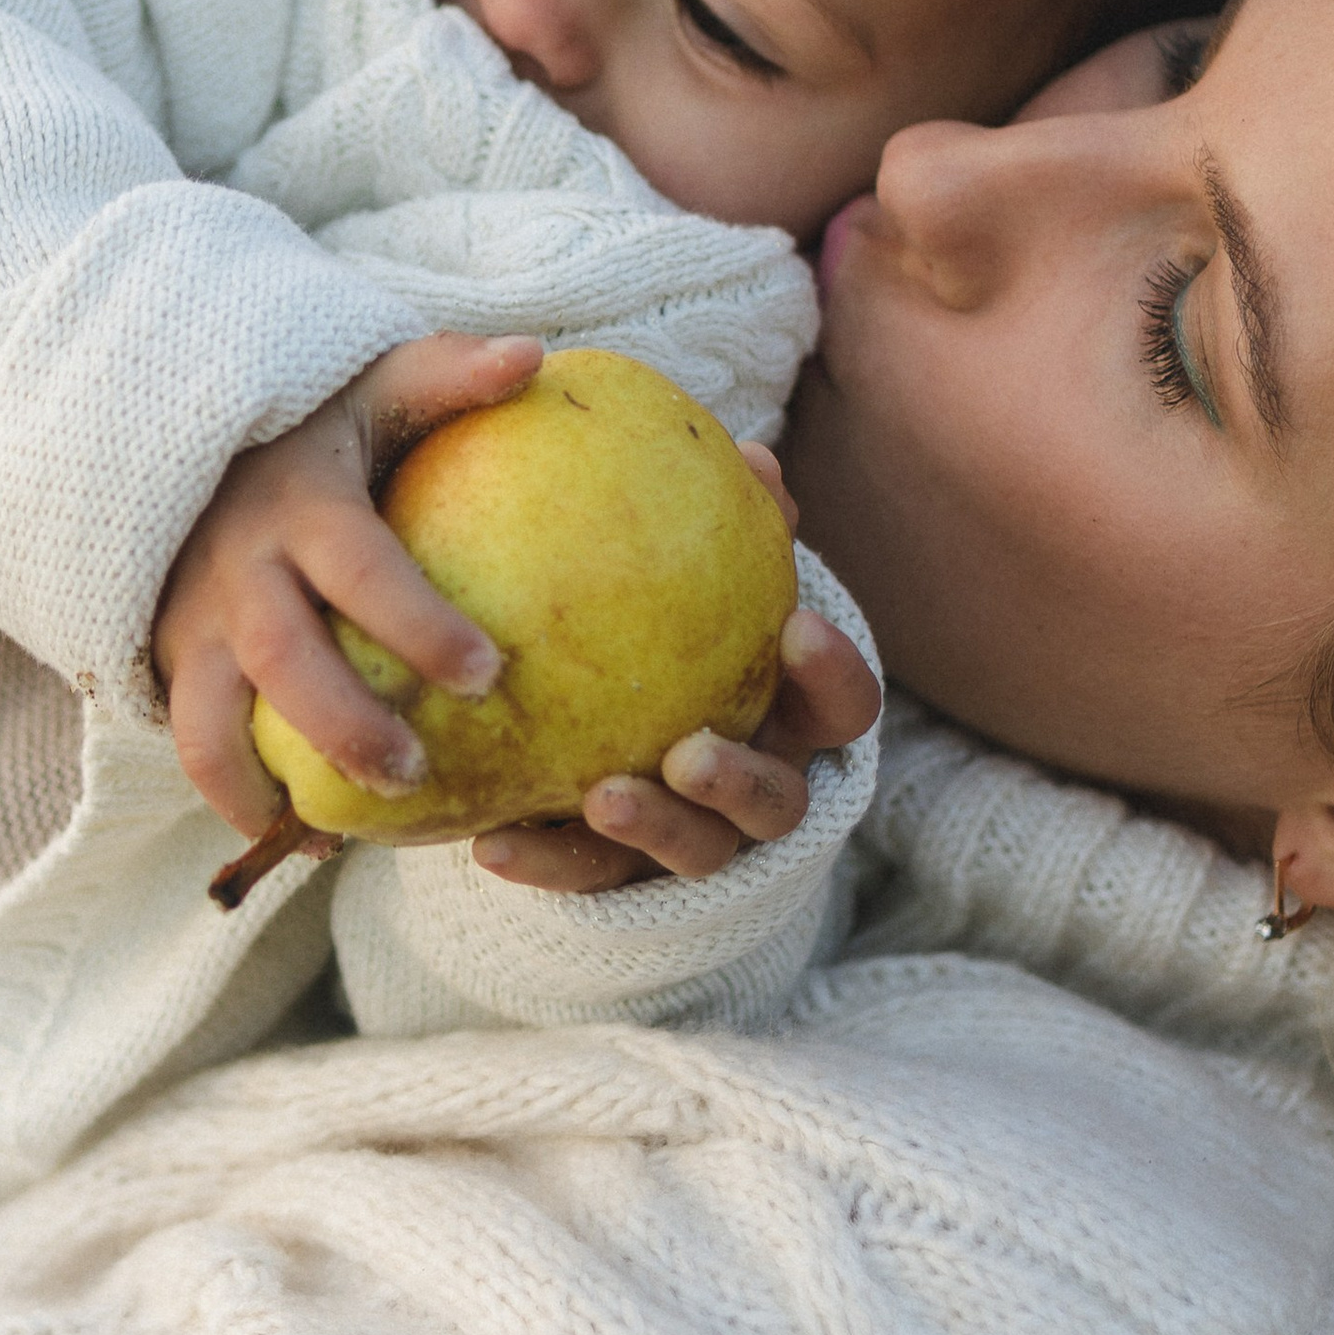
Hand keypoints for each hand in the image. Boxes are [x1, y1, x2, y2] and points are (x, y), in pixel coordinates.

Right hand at [156, 332, 542, 837]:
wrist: (170, 437)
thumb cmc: (308, 422)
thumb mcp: (370, 383)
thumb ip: (446, 374)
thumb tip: (533, 357)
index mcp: (302, 505)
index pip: (360, 567)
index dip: (417, 623)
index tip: (488, 672)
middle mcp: (239, 569)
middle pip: (283, 662)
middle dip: (348, 727)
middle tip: (417, 776)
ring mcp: (193, 623)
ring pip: (211, 722)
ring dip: (270, 786)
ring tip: (344, 836)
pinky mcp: (169, 660)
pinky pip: (192, 746)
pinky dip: (239, 800)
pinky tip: (307, 836)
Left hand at [471, 532, 881, 891]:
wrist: (584, 718)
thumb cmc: (659, 621)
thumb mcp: (690, 575)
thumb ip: (727, 525)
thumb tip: (754, 456)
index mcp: (787, 715)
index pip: (843, 707)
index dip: (833, 675)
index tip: (797, 628)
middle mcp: (754, 787)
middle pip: (779, 804)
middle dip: (741, 782)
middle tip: (690, 752)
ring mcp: (691, 838)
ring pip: (697, 853)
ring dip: (655, 827)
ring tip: (600, 797)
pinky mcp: (619, 876)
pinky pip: (585, 878)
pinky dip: (545, 862)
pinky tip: (490, 844)